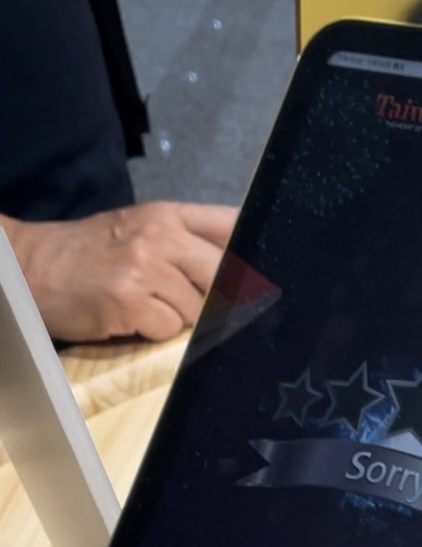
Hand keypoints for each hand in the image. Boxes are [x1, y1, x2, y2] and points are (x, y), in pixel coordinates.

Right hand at [4, 201, 235, 341]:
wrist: (30, 266)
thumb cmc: (89, 253)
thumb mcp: (139, 229)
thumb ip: (186, 240)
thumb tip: (239, 266)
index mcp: (167, 215)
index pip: (231, 226)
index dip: (253, 255)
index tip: (264, 278)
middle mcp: (159, 236)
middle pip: (225, 275)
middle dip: (220, 299)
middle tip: (203, 309)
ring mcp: (144, 268)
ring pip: (198, 308)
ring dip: (179, 318)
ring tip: (149, 306)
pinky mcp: (128, 301)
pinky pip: (168, 329)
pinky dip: (154, 332)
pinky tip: (131, 318)